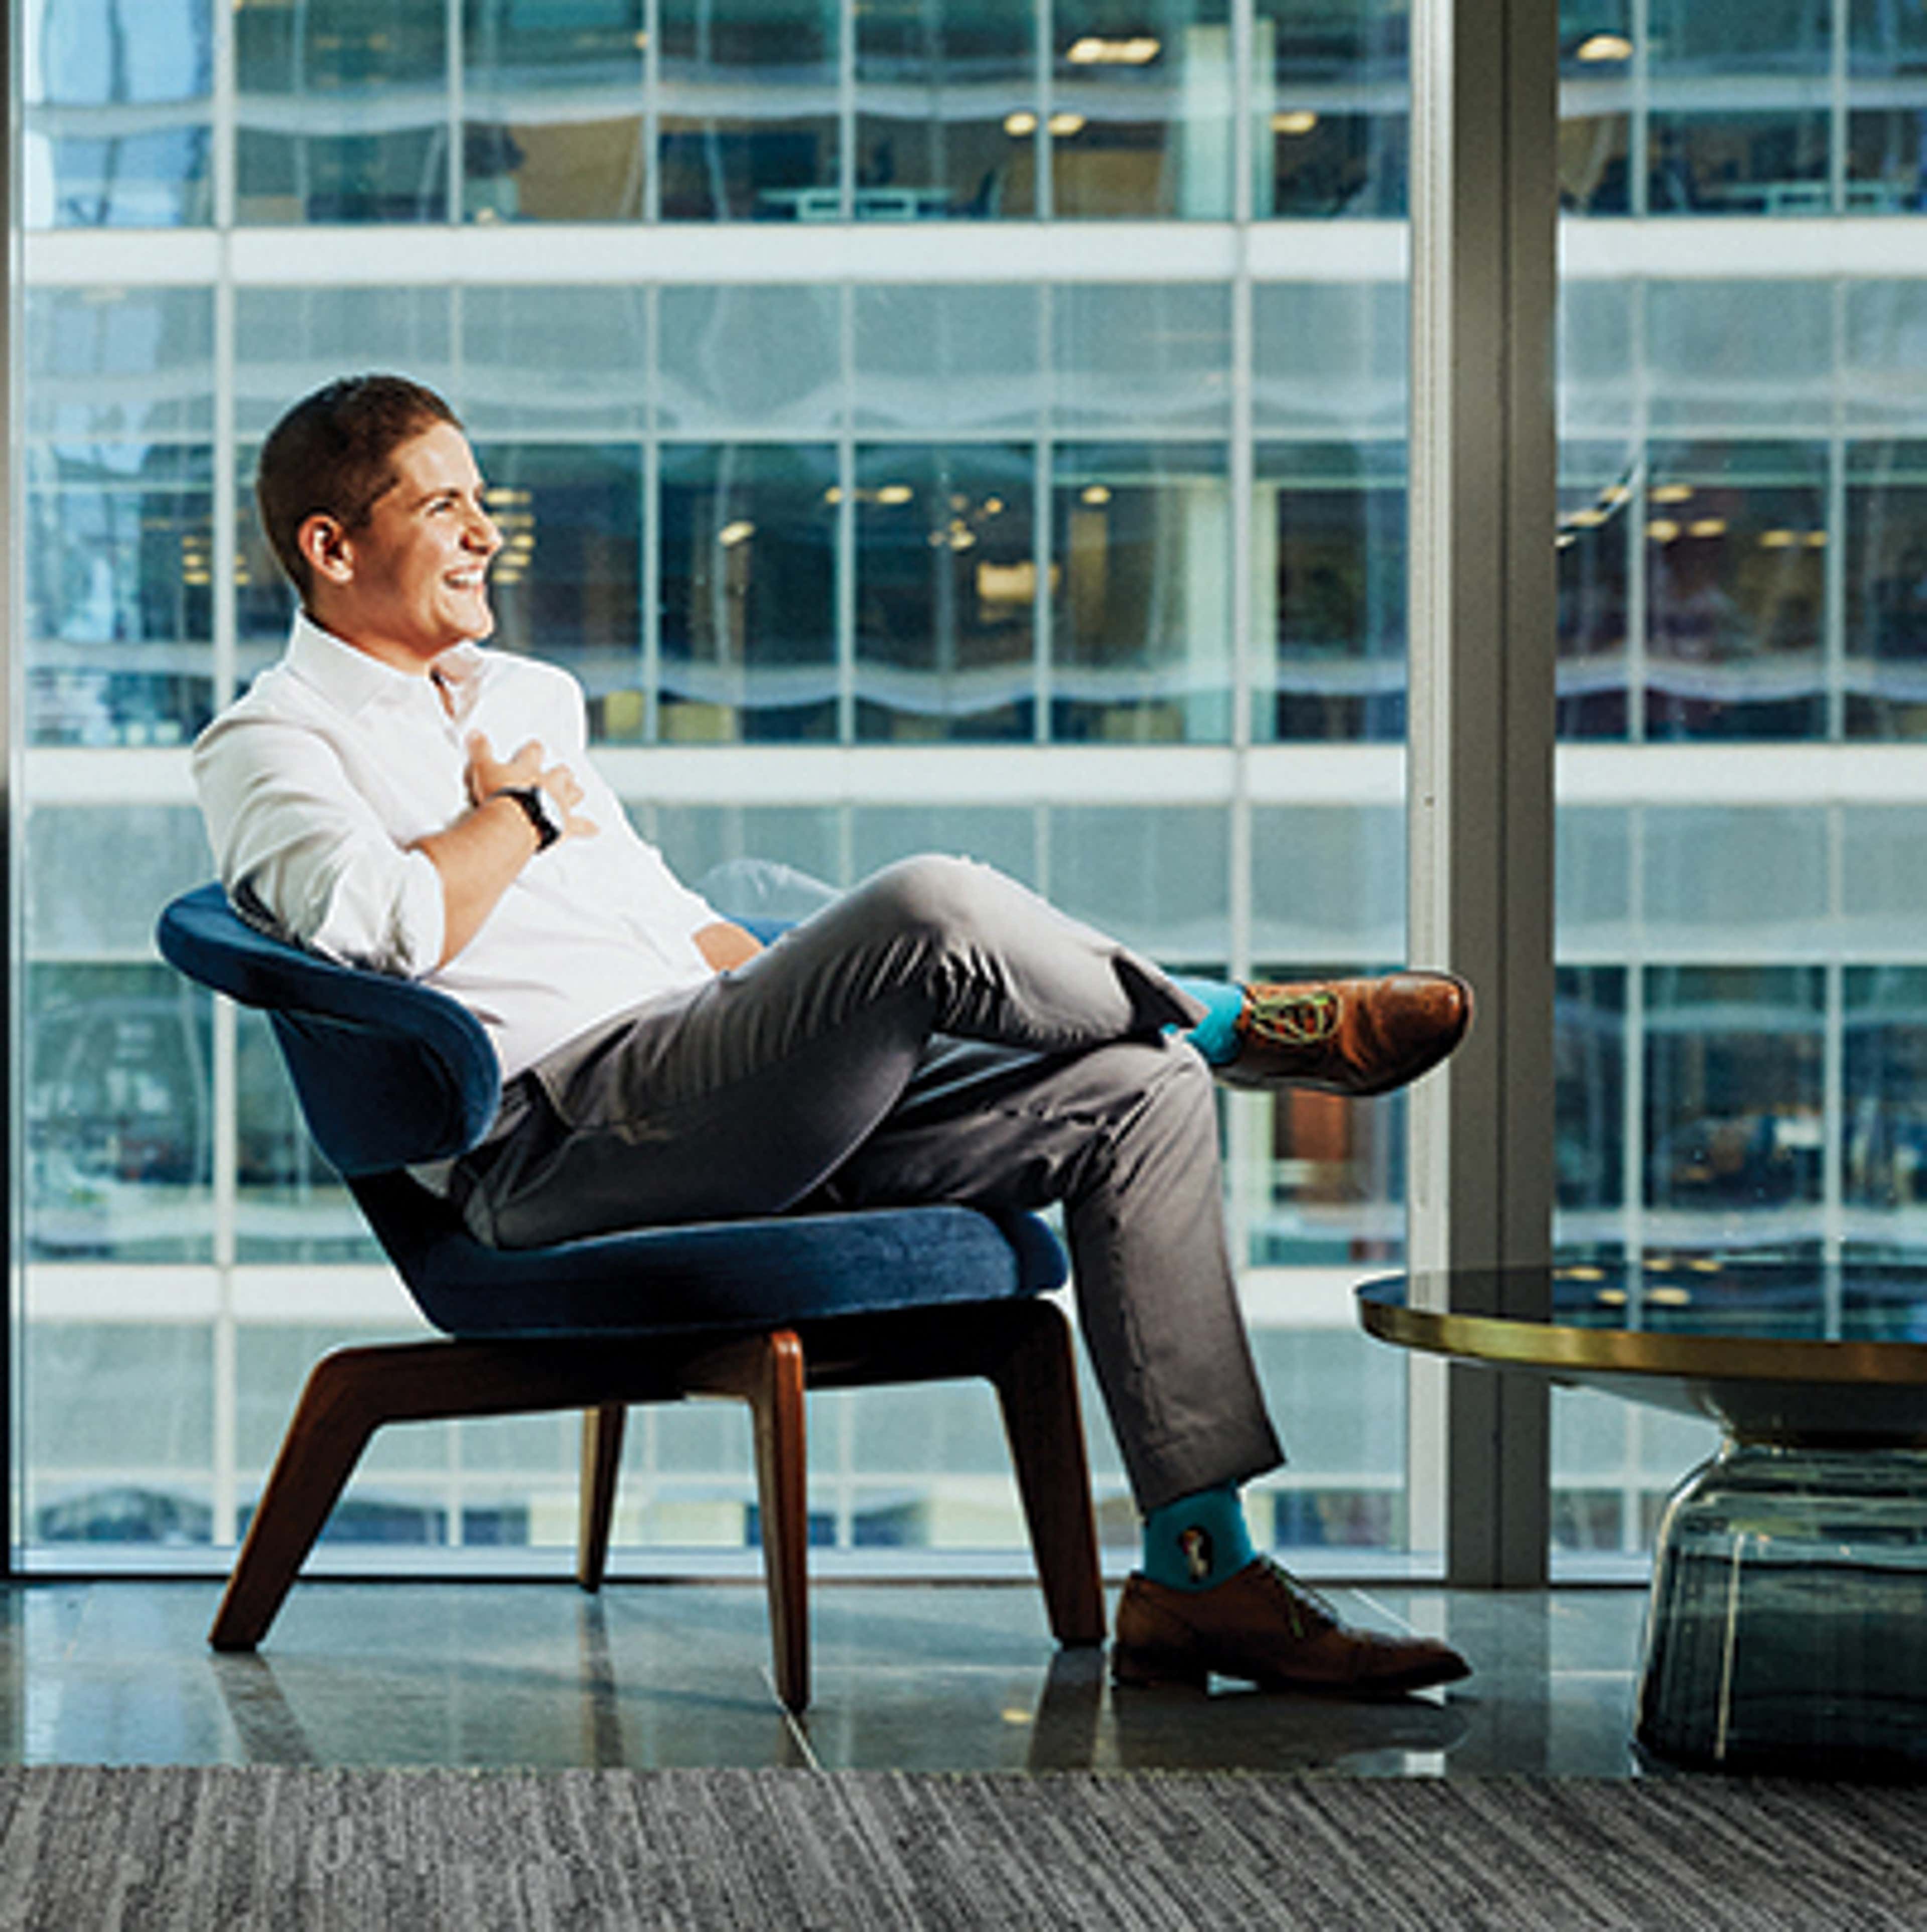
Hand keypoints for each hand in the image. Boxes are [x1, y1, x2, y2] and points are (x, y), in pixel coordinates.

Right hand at [463, 733, 597, 841]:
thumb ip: (480, 750)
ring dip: (575, 792)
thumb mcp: (483, 768)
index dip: (535, 749)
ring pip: (574, 793)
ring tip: (578, 791)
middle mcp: (549, 783)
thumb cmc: (499, 795)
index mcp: (529, 768)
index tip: (536, 747)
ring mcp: (559, 803)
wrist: (515, 821)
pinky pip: (581, 826)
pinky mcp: (565, 824)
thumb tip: (475, 732)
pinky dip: (588, 827)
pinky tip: (595, 829)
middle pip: (561, 772)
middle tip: (563, 772)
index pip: (534, 752)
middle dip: (562, 772)